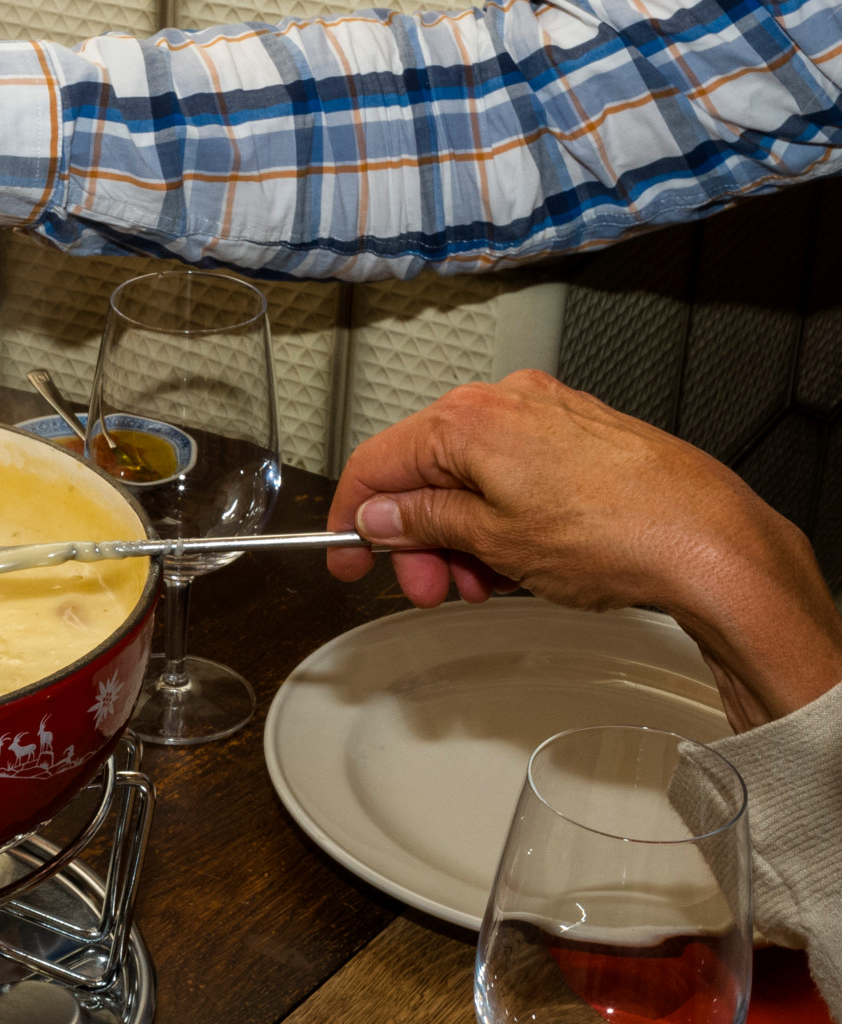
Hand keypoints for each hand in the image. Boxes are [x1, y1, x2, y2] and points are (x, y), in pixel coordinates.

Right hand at [326, 369, 841, 728]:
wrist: (708, 541)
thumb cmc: (616, 533)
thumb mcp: (491, 541)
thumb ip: (421, 523)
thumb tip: (381, 517)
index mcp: (469, 419)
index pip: (377, 463)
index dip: (351, 518)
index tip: (346, 558)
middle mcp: (507, 404)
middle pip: (424, 472)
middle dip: (418, 539)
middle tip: (431, 588)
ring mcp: (548, 416)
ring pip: (470, 479)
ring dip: (462, 538)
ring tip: (487, 583)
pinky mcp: (582, 435)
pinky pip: (513, 477)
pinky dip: (500, 520)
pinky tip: (518, 561)